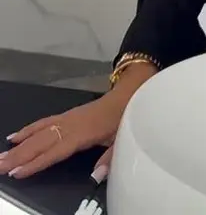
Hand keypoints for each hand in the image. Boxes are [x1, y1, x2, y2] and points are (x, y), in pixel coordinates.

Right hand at [0, 90, 124, 181]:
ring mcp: (66, 118)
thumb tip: (96, 177)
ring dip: (19, 145)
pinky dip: (27, 130)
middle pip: (41, 141)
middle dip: (18, 155)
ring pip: (38, 132)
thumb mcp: (122, 139)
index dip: (36, 162)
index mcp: (83, 133)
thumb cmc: (124, 118)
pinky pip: (43, 123)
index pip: (55, 150)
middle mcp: (70, 124)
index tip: (18, 171)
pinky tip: (15, 137)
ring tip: (1, 155)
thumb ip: (109, 159)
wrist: (127, 94)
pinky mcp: (66, 116)